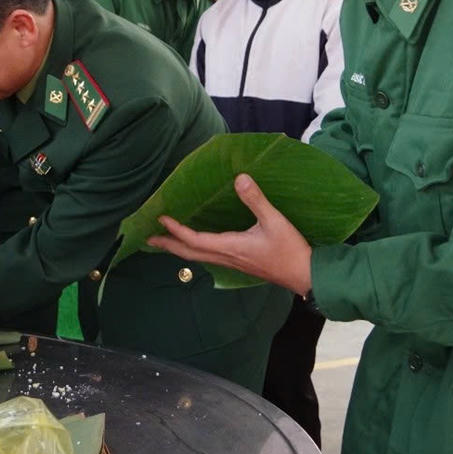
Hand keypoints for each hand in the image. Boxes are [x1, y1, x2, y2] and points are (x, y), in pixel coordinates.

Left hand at [148, 174, 313, 294]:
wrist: (305, 276)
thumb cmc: (290, 250)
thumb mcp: (274, 221)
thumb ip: (256, 200)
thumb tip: (239, 178)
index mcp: (230, 247)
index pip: (194, 239)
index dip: (176, 229)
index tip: (161, 218)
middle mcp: (226, 257)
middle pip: (189, 252)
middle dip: (167, 244)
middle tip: (147, 238)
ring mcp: (231, 263)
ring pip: (197, 256)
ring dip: (178, 248)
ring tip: (164, 240)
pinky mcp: (238, 263)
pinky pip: (208, 257)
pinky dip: (193, 250)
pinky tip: (194, 245)